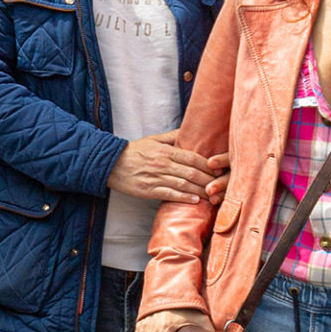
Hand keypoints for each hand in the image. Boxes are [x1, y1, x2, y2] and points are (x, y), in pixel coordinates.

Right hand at [107, 130, 227, 202]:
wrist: (110, 164)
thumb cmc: (134, 151)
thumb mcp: (153, 140)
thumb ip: (172, 136)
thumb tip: (188, 131)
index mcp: (165, 151)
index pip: (192, 157)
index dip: (208, 165)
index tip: (218, 170)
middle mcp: (162, 164)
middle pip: (191, 172)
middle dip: (208, 179)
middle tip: (221, 184)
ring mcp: (156, 178)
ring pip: (184, 184)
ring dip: (200, 190)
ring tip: (212, 195)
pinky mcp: (149, 190)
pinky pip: (170, 194)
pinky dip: (184, 198)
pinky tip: (195, 200)